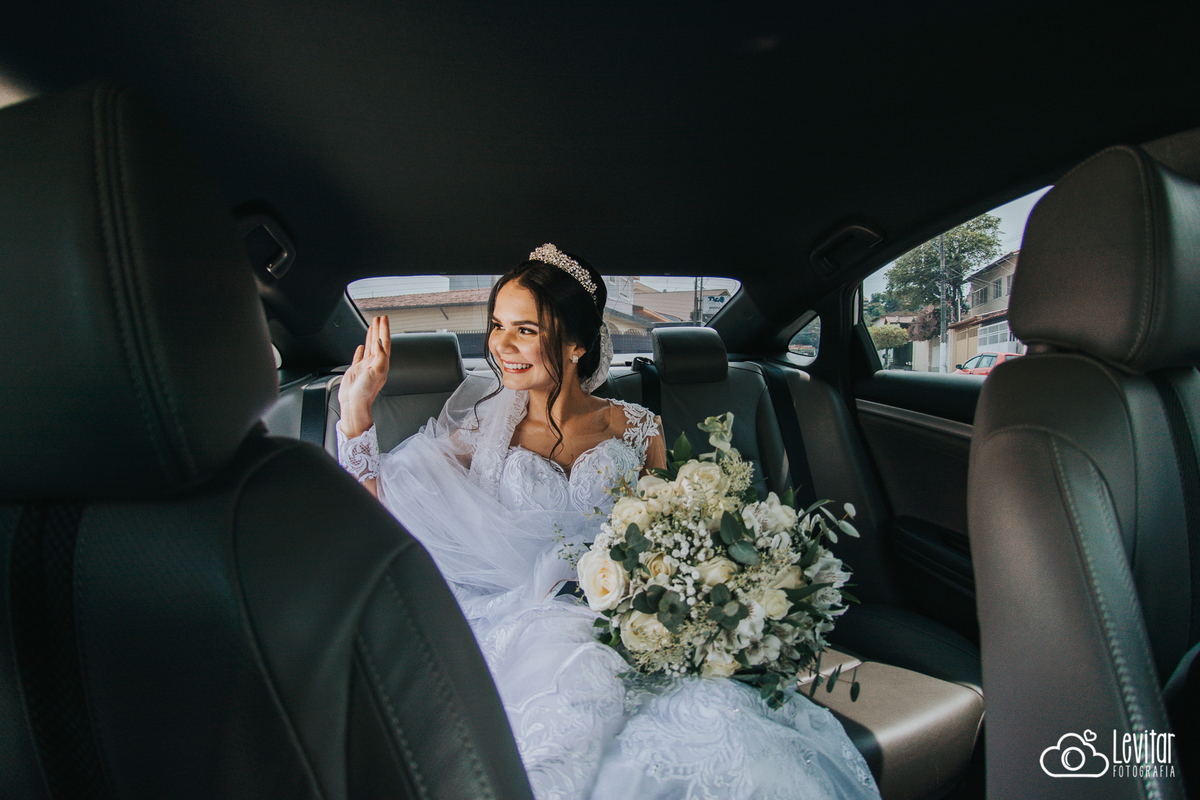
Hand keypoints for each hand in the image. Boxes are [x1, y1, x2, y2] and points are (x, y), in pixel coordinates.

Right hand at [338, 315, 390, 435]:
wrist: (354, 403)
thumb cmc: (366, 391)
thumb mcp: (377, 372)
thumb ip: (380, 356)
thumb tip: (379, 342)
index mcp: (382, 363)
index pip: (384, 342)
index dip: (385, 330)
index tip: (384, 319)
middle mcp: (375, 363)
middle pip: (378, 342)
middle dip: (379, 329)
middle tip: (379, 317)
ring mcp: (365, 366)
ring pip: (369, 347)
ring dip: (371, 336)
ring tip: (372, 326)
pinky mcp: (356, 370)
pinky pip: (359, 357)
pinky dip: (360, 350)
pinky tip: (361, 345)